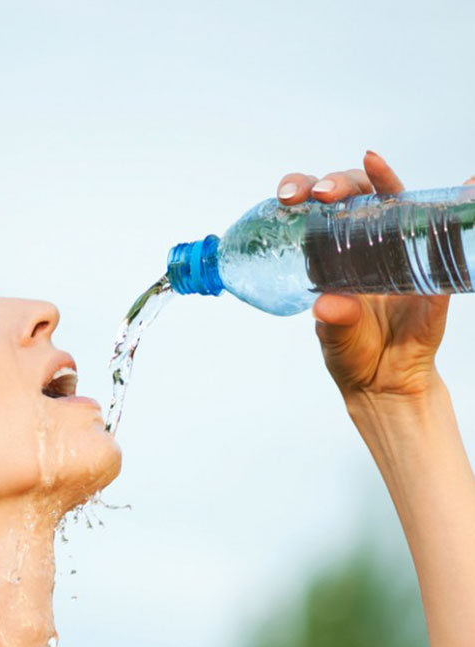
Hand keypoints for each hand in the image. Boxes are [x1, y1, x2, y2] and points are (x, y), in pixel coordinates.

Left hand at [276, 151, 474, 405]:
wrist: (387, 382)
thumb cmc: (353, 355)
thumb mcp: (337, 339)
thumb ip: (335, 321)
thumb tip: (328, 304)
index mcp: (331, 255)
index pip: (316, 211)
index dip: (304, 191)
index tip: (291, 196)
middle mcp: (364, 243)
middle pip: (354, 194)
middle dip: (338, 183)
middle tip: (326, 193)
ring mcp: (399, 248)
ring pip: (394, 200)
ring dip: (385, 179)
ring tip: (372, 163)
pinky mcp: (431, 263)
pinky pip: (443, 231)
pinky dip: (456, 204)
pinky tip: (466, 183)